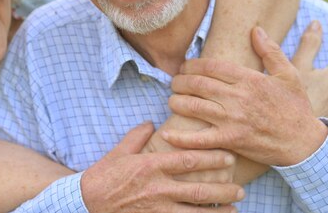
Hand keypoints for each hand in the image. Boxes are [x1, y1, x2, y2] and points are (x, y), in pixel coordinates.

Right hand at [81, 123, 244, 212]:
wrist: (87, 201)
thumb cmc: (104, 175)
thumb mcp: (119, 151)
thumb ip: (137, 136)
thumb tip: (150, 123)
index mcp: (151, 166)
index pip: (187, 160)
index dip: (211, 158)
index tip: (229, 156)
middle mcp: (157, 188)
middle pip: (197, 189)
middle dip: (222, 189)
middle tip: (240, 188)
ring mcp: (156, 208)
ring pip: (194, 211)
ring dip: (217, 211)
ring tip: (235, 209)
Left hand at [164, 27, 327, 166]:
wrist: (305, 143)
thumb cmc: (296, 108)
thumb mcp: (289, 75)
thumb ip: (270, 51)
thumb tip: (255, 30)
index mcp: (249, 79)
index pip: (210, 66)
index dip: (192, 64)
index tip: (184, 66)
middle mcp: (238, 97)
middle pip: (197, 83)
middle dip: (180, 81)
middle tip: (175, 82)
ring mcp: (233, 120)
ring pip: (193, 106)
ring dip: (176, 101)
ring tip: (172, 99)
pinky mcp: (231, 140)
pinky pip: (200, 139)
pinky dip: (181, 138)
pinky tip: (166, 135)